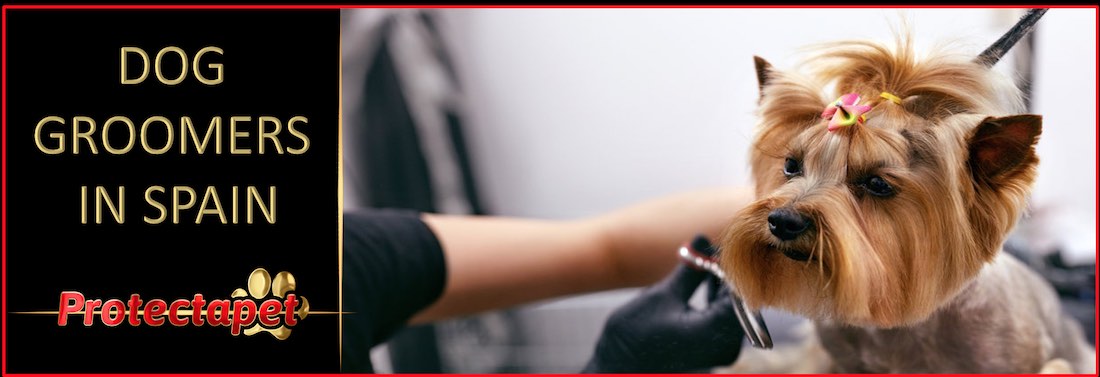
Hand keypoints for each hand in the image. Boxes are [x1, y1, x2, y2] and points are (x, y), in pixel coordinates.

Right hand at [583, 261, 744, 372]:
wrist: (618, 366)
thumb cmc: (636, 337)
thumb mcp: (664, 295)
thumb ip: (690, 269)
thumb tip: (702, 238)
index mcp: (717, 334)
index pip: (741, 292)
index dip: (731, 266)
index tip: (718, 245)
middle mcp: (725, 346)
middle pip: (738, 300)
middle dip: (725, 273)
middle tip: (709, 250)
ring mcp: (719, 350)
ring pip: (731, 308)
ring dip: (720, 284)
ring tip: (703, 262)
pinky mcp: (712, 349)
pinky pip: (722, 318)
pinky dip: (715, 299)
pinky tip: (704, 280)